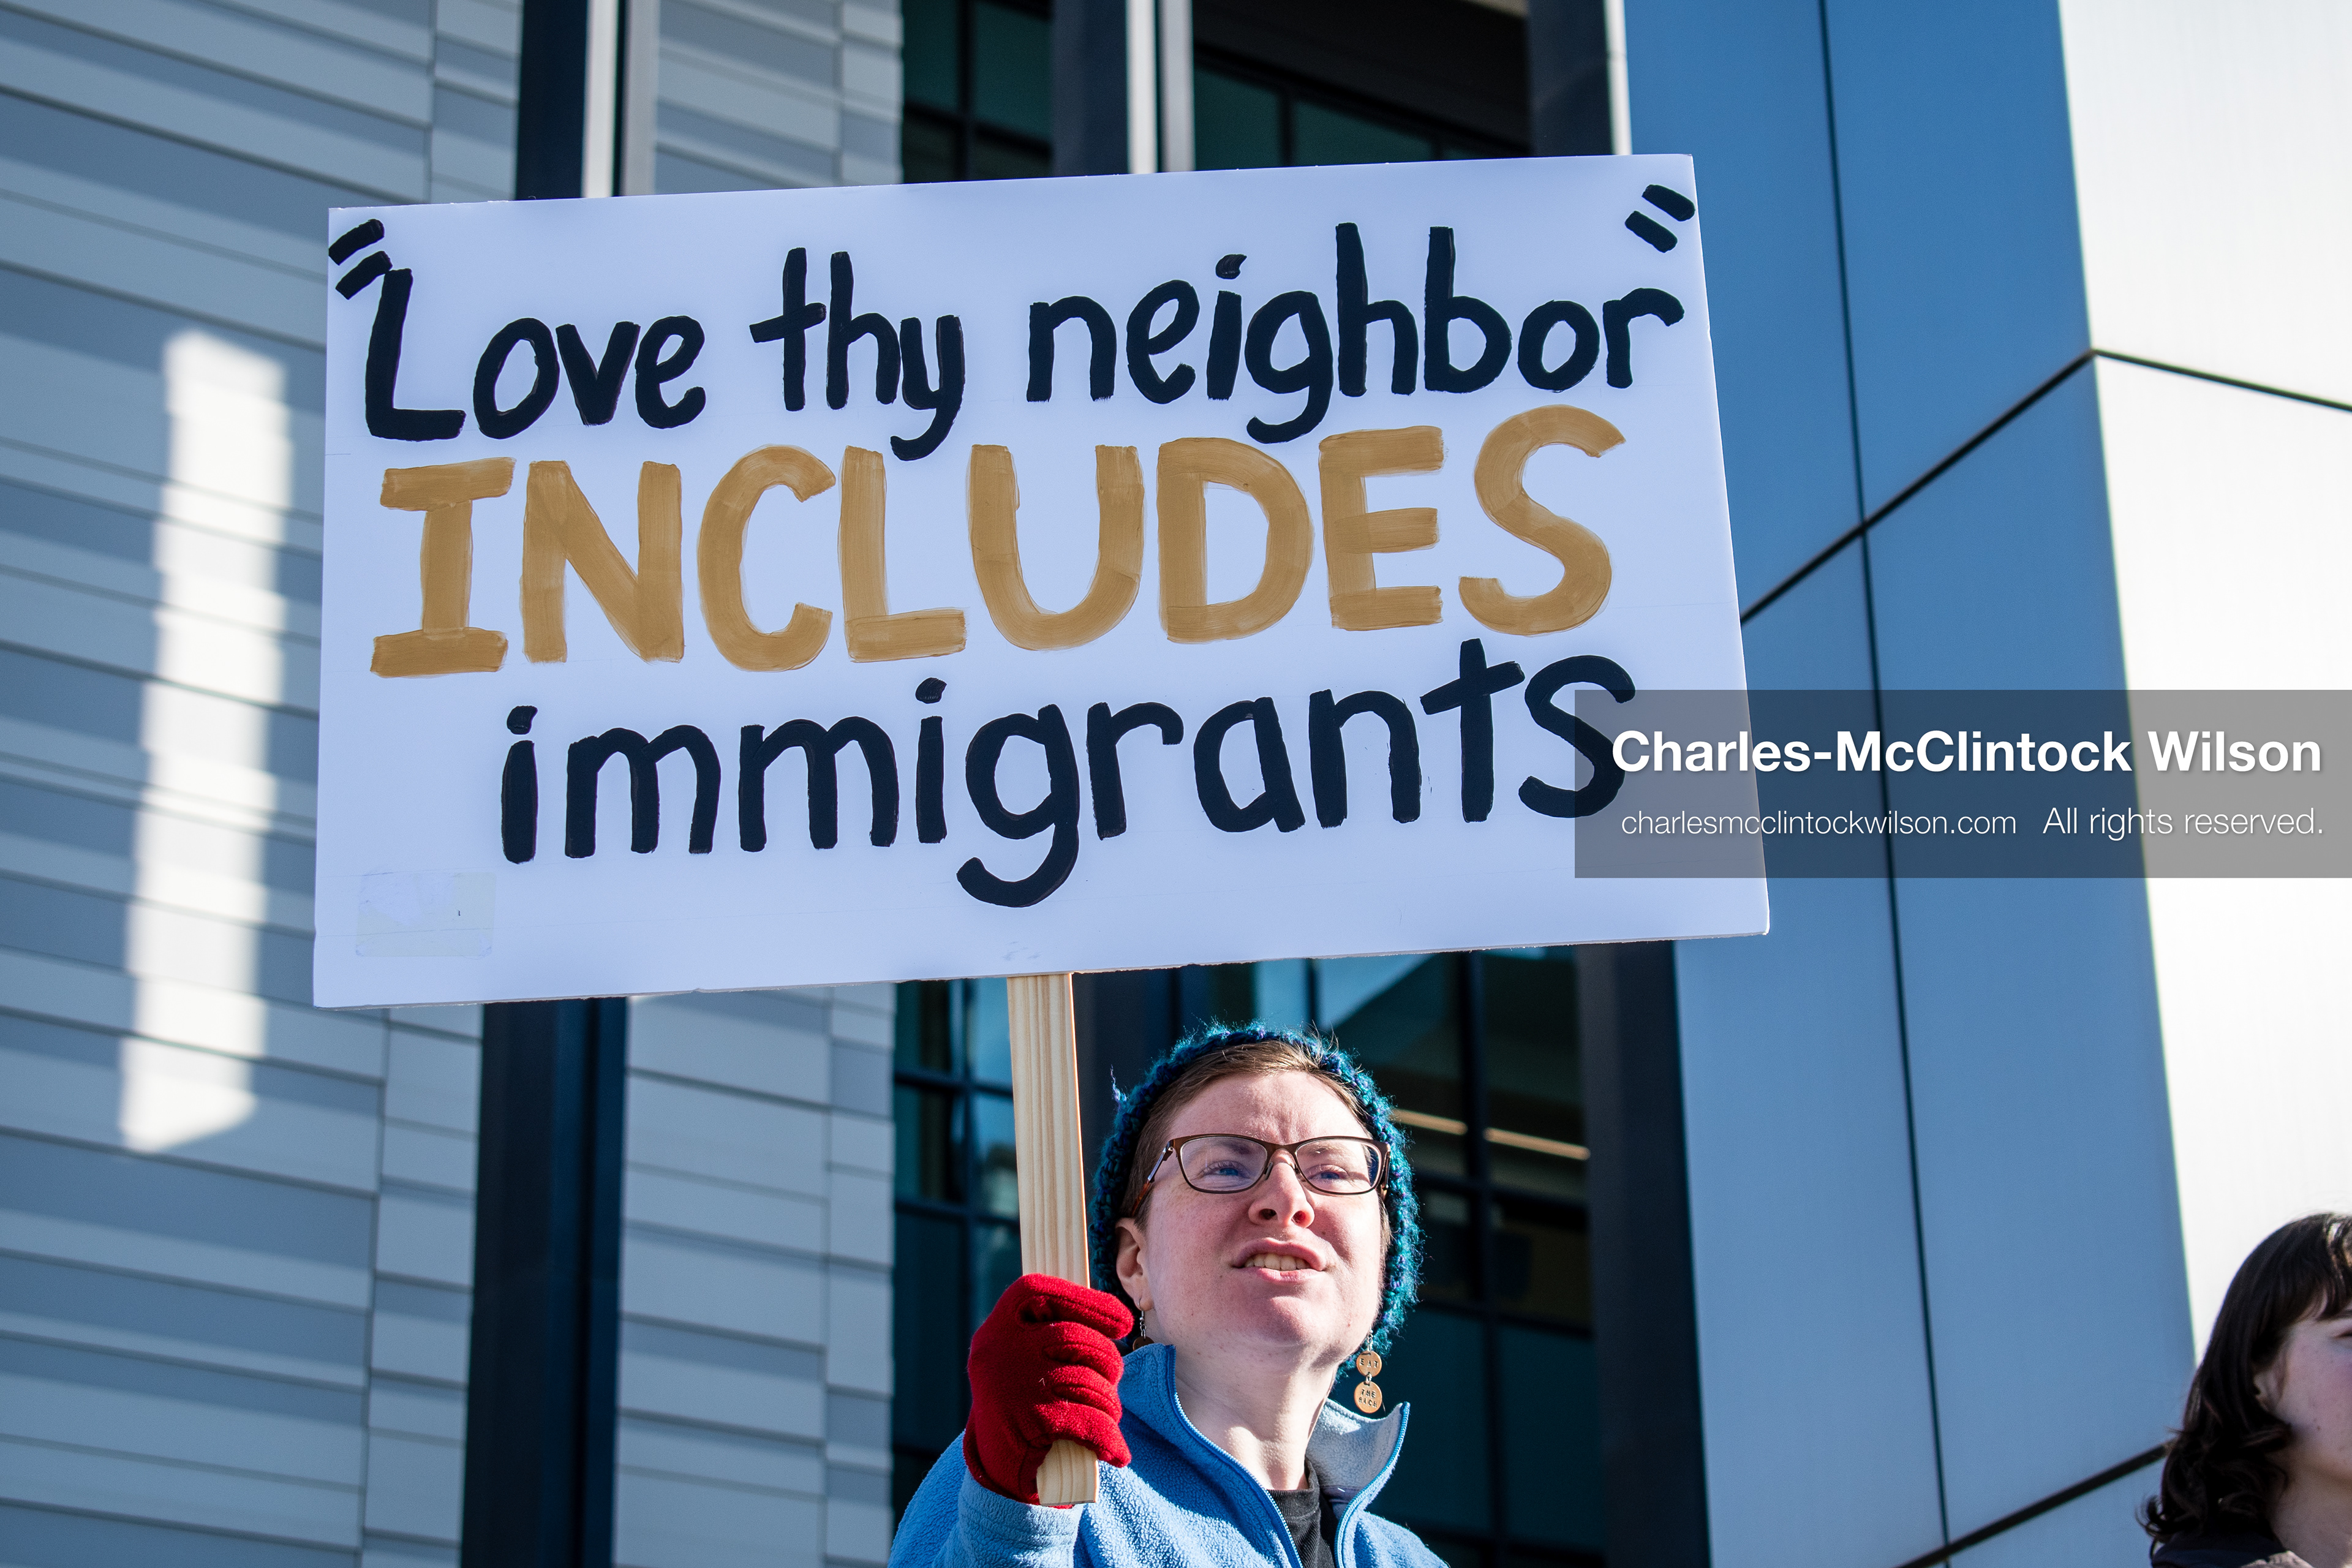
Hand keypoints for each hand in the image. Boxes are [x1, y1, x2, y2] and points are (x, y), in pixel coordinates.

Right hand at [964, 1273, 1133, 1503]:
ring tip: (1108, 1416)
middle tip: (1114, 1378)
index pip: (1040, 1291)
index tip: (1122, 1320)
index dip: (1086, 1300)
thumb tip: (1113, 1314)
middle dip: (1107, 1359)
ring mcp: (1014, 1386)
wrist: (995, 1465)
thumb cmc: (1023, 1399)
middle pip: (1074, 1337)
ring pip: (1086, 1381)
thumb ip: (1051, 1329)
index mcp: (999, 1327)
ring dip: (1108, 1403)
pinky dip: (1109, 1439)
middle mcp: (1000, 1350)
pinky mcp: (1029, 1423)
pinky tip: (1117, 1452)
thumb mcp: (1023, 1356)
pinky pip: (1088, 1422)